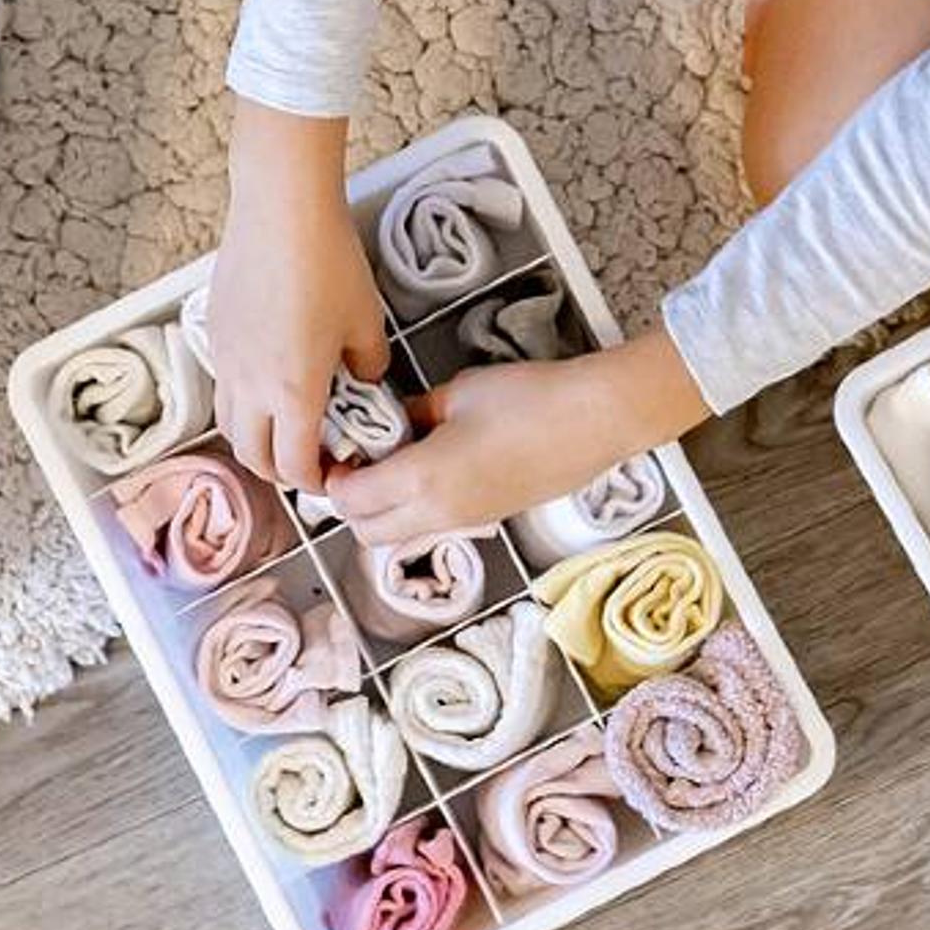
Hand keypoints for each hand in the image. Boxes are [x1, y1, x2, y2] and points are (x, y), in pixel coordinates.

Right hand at [209, 102, 388, 489]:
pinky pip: (223, 384)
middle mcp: (250, 385)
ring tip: (286, 423)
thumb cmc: (325, 261)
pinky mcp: (215, 332)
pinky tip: (269, 375)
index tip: (334, 475)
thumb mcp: (366, 320)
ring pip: (230, 424)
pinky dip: (242, 400)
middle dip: (280, 471)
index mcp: (292, 392)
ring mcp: (226, 359)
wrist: (281, 210)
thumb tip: (362, 378)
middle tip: (309, 459)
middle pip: (252, 457)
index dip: (317, 482)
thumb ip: (367, 364)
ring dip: (256, 438)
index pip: (295, 465)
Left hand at [325, 333, 710, 545]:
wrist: (595, 421)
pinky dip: (416, 509)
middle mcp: (439, 513)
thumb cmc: (527, 399)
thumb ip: (414, 413)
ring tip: (394, 462)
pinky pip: (433, 527)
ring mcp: (467, 524)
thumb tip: (393, 422)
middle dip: (352, 503)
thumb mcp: (456, 393)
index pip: (350, 500)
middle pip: (368, 533)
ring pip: (401, 536)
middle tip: (359, 461)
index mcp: (422, 480)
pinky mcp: (490, 521)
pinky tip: (432, 467)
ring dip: (385, 510)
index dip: (334, 478)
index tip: (340, 449)